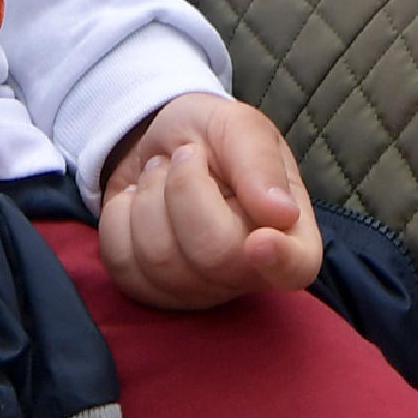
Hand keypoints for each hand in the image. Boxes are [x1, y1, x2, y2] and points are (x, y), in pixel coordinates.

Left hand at [99, 93, 320, 309]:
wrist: (157, 140)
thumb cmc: (211, 133)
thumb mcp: (238, 125)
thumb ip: (259, 162)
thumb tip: (281, 215)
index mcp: (285, 226)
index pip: (297, 266)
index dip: (280, 261)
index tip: (257, 241)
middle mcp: (245, 269)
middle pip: (214, 256)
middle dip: (185, 190)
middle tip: (186, 155)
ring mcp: (198, 289)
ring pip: (160, 262)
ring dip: (150, 196)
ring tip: (162, 173)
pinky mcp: (151, 292)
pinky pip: (122, 264)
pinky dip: (120, 217)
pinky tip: (137, 201)